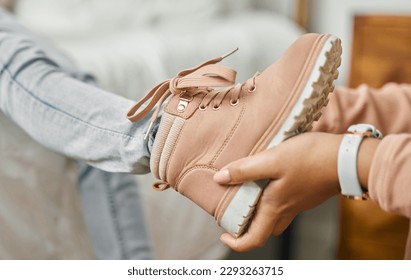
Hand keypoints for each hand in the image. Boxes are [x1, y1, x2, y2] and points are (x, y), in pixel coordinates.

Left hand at [213, 132, 343, 251]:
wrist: (348, 158)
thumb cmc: (310, 159)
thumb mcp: (272, 160)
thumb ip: (245, 170)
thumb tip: (219, 178)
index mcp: (275, 207)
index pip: (254, 239)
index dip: (237, 244)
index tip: (224, 235)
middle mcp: (287, 210)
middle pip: (264, 230)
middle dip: (247, 228)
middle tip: (235, 214)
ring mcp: (300, 203)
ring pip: (276, 218)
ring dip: (261, 213)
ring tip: (249, 196)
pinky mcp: (308, 194)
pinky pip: (287, 205)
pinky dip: (274, 200)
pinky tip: (270, 181)